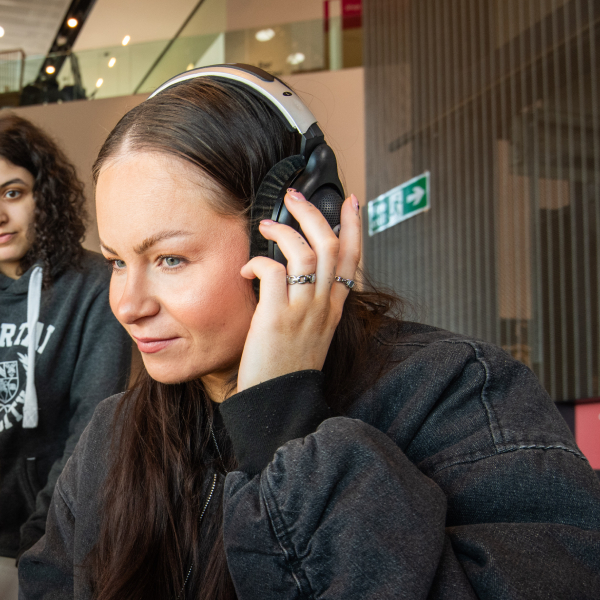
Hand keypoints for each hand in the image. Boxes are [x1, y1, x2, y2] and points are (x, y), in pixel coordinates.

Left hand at [236, 190, 361, 391]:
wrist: (279, 403)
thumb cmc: (285, 370)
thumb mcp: (308, 333)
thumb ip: (306, 304)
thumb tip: (286, 274)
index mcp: (333, 308)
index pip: (353, 258)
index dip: (354, 225)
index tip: (351, 201)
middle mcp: (323, 306)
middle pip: (331, 245)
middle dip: (313, 213)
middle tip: (295, 196)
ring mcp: (303, 311)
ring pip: (306, 252)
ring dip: (284, 231)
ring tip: (266, 227)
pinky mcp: (277, 317)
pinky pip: (272, 272)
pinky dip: (257, 263)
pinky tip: (246, 271)